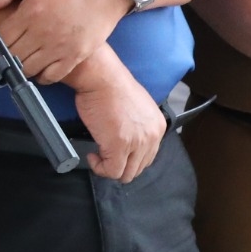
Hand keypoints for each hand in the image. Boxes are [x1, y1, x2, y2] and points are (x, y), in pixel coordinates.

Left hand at [0, 0, 133, 85]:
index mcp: (31, 12)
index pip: (1, 38)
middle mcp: (43, 32)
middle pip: (12, 57)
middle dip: (2, 60)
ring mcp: (60, 47)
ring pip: (29, 69)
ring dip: (19, 69)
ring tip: (17, 64)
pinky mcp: (75, 56)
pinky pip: (51, 76)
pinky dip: (41, 77)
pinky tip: (38, 69)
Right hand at [70, 67, 165, 182]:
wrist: (101, 78)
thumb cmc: (111, 86)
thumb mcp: (136, 108)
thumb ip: (138, 126)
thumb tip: (127, 139)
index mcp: (157, 126)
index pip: (148, 156)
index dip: (129, 158)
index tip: (115, 151)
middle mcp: (152, 136)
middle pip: (138, 168)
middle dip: (120, 165)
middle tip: (105, 155)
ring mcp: (137, 143)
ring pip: (126, 173)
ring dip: (110, 168)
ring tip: (98, 156)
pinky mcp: (119, 146)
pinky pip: (111, 171)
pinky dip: (100, 168)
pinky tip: (92, 156)